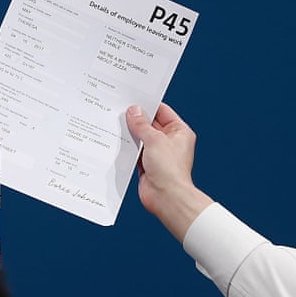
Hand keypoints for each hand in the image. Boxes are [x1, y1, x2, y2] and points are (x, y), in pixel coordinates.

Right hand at [126, 103, 213, 241]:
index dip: (148, 105)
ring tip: (116, 124)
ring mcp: (158, 154)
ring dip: (131, 134)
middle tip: (120, 110)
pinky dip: (128, 148)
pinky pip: (136, 152)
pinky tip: (117, 141)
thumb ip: (142, 125)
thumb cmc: (169, 170)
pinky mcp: (147, 165)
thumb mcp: (154, 140)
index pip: (163, 111)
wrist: (166, 197)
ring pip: (141, 138)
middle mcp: (170, 142)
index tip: (133, 99)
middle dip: (136, 120)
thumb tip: (134, 112)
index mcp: (179, 132)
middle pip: (150, 124)